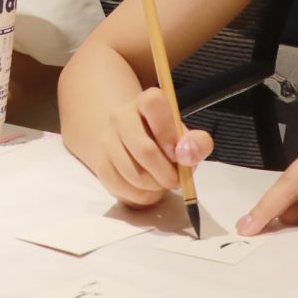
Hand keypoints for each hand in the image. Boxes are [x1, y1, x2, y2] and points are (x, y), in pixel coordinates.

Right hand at [80, 88, 215, 207]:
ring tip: (160, 183)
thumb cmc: (167, 141)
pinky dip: (139, 196)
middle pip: (144, 149)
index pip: (154, 103)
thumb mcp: (188, 139)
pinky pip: (120, 187)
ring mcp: (106, 138)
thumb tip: (186, 155)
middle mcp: (121, 115)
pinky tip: (147, 189)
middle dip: (165, 173)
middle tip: (174, 181)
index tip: (176, 154)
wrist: (136, 147)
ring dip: (153, 187)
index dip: (167, 132)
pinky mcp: (99, 162)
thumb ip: (198, 143)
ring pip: (132, 173)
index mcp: (146, 101)